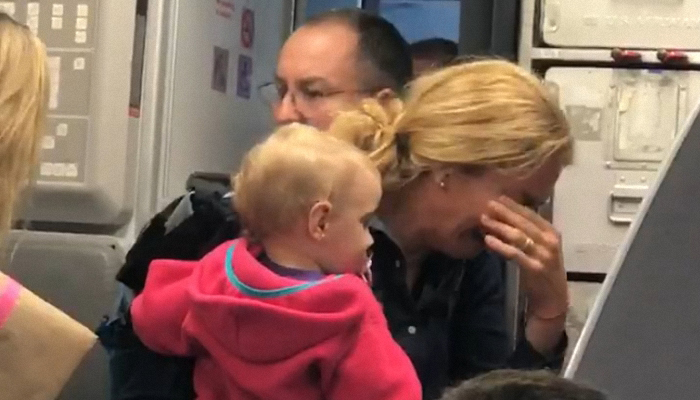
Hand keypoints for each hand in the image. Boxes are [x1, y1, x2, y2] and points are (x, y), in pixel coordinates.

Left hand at [480, 196, 568, 318]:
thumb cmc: (543, 269)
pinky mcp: (535, 268)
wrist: (553, 297)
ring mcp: (543, 254)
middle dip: (504, 212)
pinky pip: (515, 254)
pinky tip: (488, 240)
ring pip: (518, 236)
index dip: (514, 205)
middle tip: (487, 204)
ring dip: (499, 227)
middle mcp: (550, 241)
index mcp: (551, 232)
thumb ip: (527, 233)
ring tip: (483, 220)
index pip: (531, 214)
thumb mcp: (540, 247)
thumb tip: (503, 217)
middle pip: (523, 223)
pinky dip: (500, 246)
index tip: (498, 197)